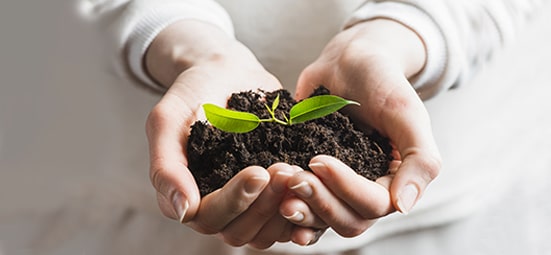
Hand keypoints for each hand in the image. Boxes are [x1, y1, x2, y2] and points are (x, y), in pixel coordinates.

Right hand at [144, 20, 319, 247]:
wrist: (226, 73)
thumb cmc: (193, 94)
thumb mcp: (168, 121)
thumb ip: (166, 166)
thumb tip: (182, 212)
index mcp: (189, 196)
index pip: (209, 218)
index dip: (235, 201)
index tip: (258, 171)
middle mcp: (218, 207)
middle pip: (241, 232)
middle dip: (265, 204)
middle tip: (284, 169)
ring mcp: (248, 205)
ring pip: (267, 232)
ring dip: (286, 208)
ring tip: (300, 172)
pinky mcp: (274, 196)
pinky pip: (290, 220)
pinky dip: (305, 211)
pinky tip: (317, 186)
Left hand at [284, 19, 441, 235]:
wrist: (348, 61)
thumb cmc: (382, 82)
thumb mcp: (407, 114)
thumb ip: (420, 160)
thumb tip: (403, 207)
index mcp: (394, 180)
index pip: (374, 205)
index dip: (345, 189)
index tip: (318, 160)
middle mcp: (366, 190)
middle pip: (348, 221)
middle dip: (320, 203)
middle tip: (293, 177)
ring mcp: (337, 187)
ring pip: (323, 220)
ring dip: (302, 210)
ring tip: (279, 184)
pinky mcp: (313, 179)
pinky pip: (304, 206)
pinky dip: (289, 209)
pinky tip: (273, 200)